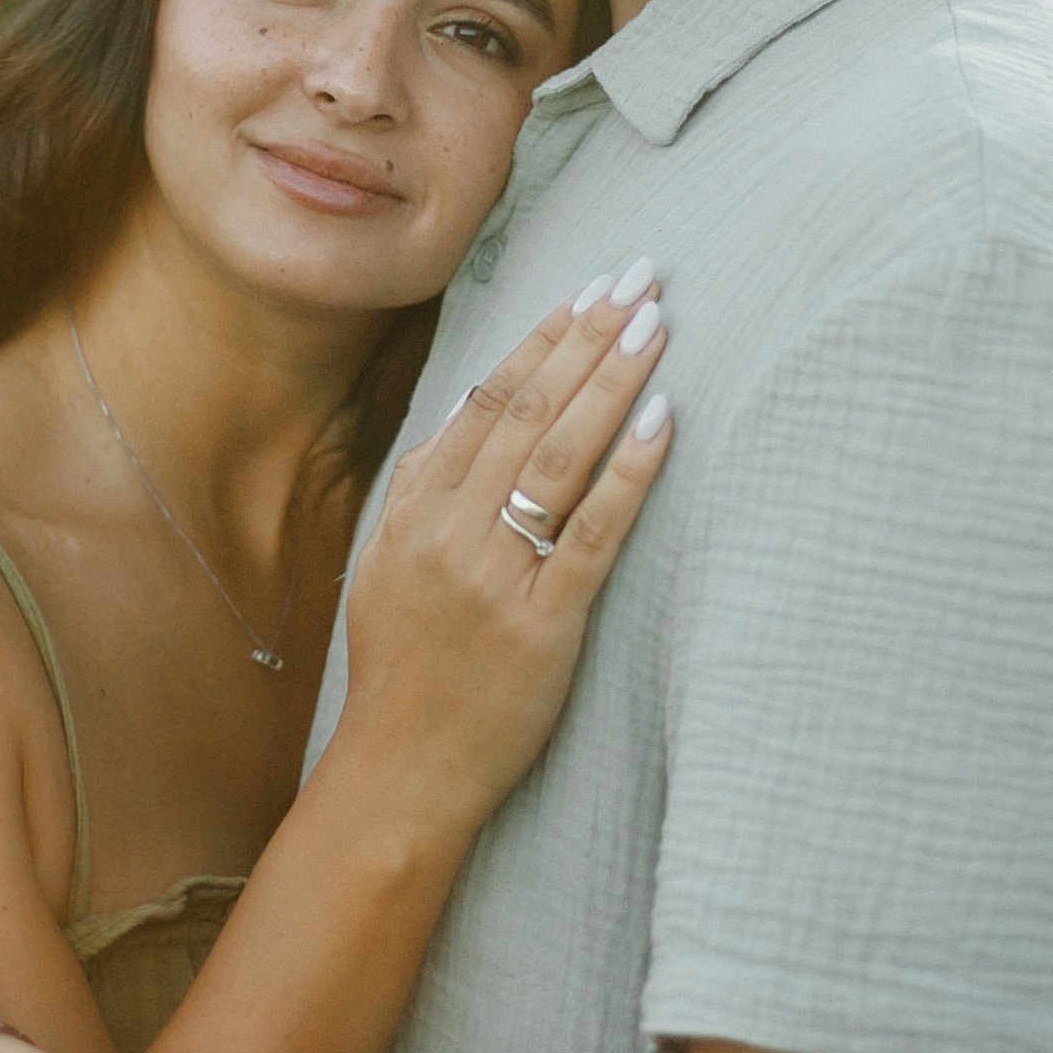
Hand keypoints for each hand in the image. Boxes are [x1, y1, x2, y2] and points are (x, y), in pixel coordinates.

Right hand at [333, 265, 671, 825]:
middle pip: (527, 412)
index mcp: (412, 512)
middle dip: (587, 337)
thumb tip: (470, 411)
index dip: (541, 339)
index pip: (484, 401)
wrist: (401, 774)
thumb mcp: (388, 568)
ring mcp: (494, 579)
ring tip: (656, 324)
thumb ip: (425, 490)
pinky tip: (663, 419)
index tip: (588, 289)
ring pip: (560, 457)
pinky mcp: (541, 626)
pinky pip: (592, 534)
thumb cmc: (405, 673)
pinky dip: (629, 470)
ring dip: (612, 382)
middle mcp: (448, 534)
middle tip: (639, 278)